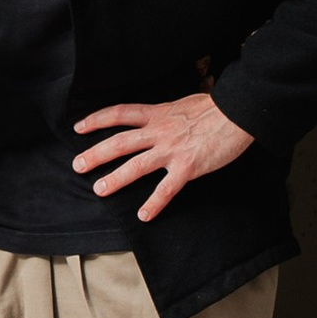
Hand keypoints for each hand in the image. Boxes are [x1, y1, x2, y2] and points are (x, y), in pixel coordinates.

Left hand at [72, 91, 256, 223]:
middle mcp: (159, 131)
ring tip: (99, 189)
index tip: (80, 127)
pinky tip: (144, 215)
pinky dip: (155, 203)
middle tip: (77, 165)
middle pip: (120, 142)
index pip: (120, 114)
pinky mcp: (188, 167)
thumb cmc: (217, 107)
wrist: (238, 112)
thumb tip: (166, 113)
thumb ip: (170, 112)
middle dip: (96, 154)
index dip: (97, 120)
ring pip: (136, 165)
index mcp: (158, 114)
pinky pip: (167, 188)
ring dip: (115, 178)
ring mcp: (172, 149)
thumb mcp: (184, 103)